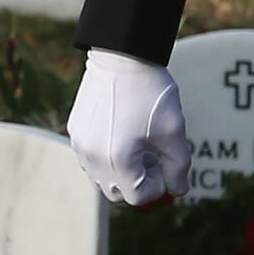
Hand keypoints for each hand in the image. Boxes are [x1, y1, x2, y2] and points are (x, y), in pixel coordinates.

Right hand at [68, 49, 191, 208]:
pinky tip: (126, 135)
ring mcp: (79, 145)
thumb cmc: (151, 94)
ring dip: (123, 173)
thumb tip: (179, 191)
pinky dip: (109, 159)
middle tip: (157, 162)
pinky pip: (91, 159)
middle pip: (117, 193)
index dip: (159, 188)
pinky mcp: (75, 131)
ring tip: (142, 147)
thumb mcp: (173, 132)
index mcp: (117, 160)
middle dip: (139, 184)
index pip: (138, 197)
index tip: (168, 167)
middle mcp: (92, 157)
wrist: (122, 57)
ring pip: (102, 178)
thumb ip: (178, 167)